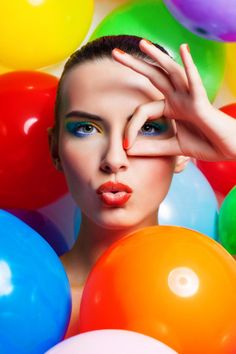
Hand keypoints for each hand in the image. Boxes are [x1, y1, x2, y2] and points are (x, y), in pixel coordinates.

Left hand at [111, 39, 235, 160]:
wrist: (228, 150)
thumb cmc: (205, 145)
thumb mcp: (173, 148)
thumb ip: (152, 147)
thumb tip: (128, 150)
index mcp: (171, 108)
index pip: (143, 110)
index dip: (132, 127)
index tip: (126, 145)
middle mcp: (178, 98)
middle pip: (153, 77)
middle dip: (134, 65)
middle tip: (115, 54)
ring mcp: (190, 97)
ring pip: (171, 73)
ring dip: (157, 57)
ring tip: (142, 44)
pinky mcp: (202, 102)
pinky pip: (195, 82)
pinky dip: (189, 66)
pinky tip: (184, 49)